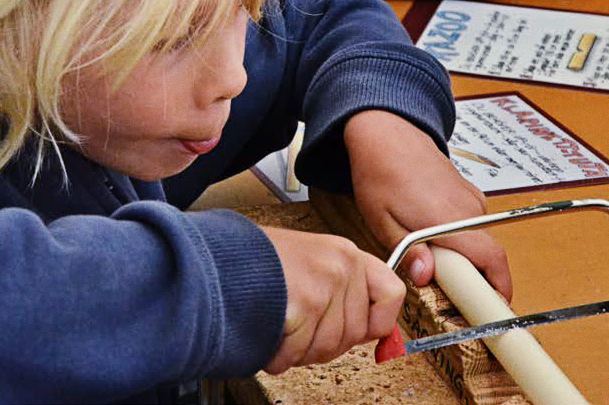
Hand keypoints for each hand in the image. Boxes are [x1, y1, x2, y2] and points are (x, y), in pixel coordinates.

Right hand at [260, 226, 404, 373]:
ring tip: (281, 328)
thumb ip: (341, 291)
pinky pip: (299, 352)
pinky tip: (269, 336)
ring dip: (299, 351)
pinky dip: (279, 355)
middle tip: (299, 330)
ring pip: (329, 348)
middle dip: (324, 343)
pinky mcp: (304, 303)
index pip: (392, 293)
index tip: (368, 336)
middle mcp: (341, 265)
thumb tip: (373, 333)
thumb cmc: (253, 260)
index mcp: (345, 253)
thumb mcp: (309, 262)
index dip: (380, 323)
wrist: (216, 256)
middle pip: (355, 333)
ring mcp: (325, 283)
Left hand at [344, 110, 511, 300]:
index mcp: (450, 219)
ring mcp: (471, 199)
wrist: (387, 134)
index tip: (492, 308)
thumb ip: (408, 253)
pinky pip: (472, 225)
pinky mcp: (468, 193)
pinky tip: (434, 236)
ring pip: (479, 240)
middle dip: (476, 279)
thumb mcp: (383, 222)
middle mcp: (469, 209)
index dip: (498, 288)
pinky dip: (461, 238)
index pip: (492, 260)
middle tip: (451, 293)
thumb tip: (427, 277)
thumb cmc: (381, 175)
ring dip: (465, 257)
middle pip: (488, 256)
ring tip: (434, 261)